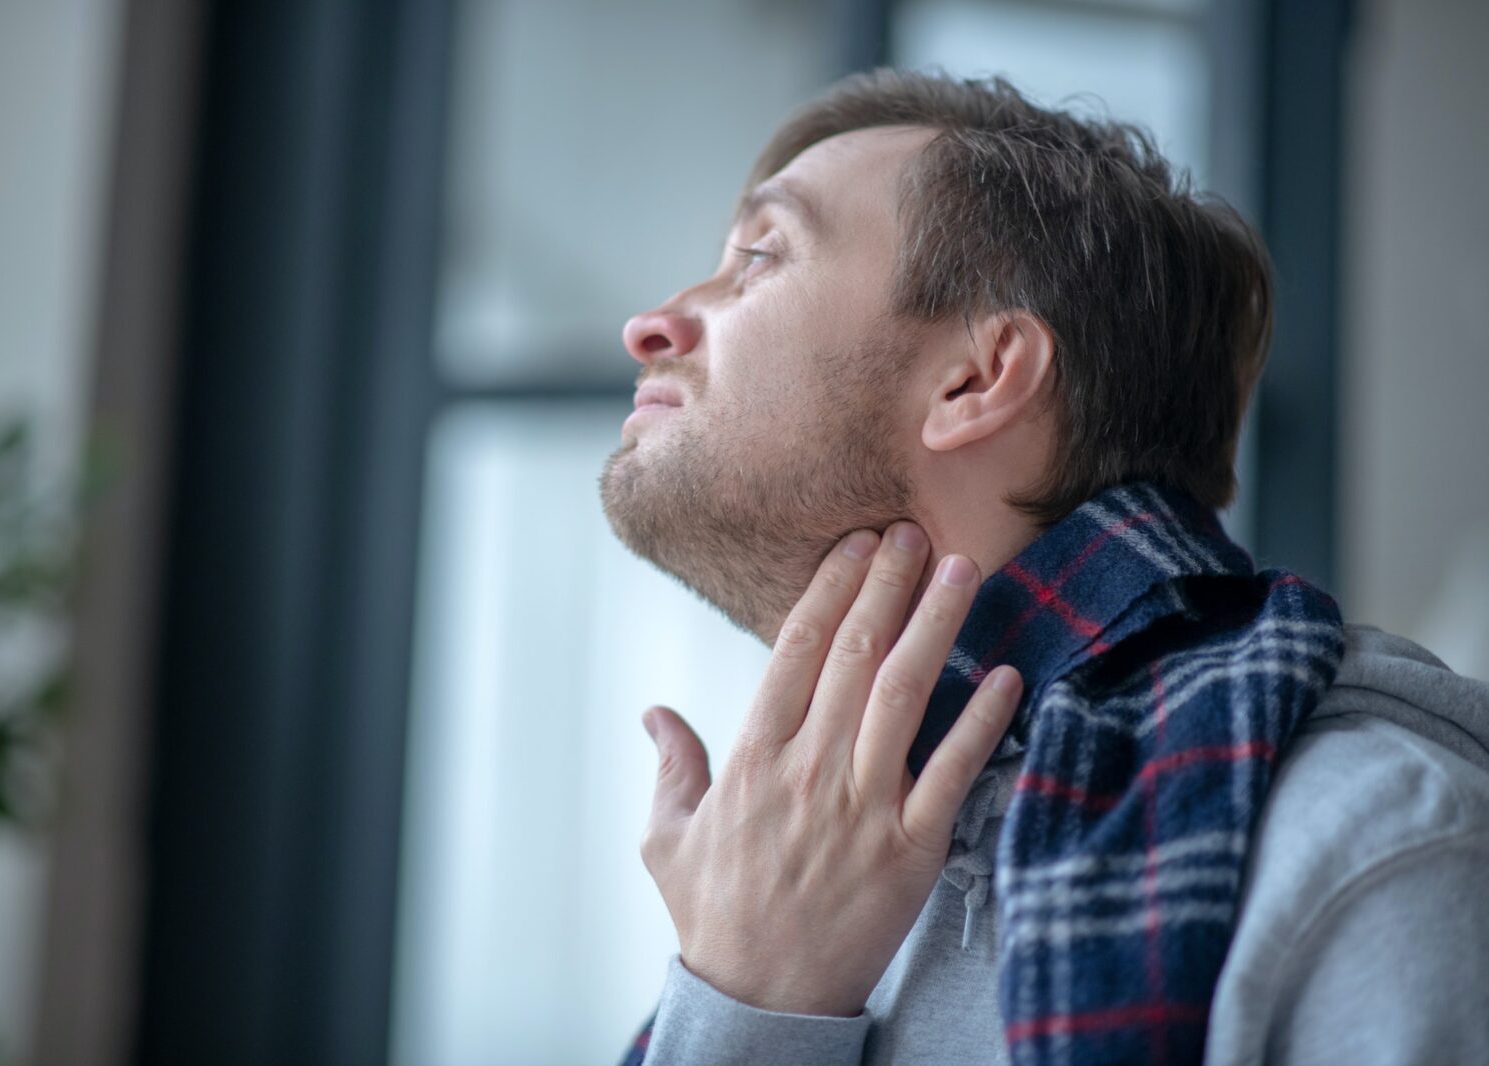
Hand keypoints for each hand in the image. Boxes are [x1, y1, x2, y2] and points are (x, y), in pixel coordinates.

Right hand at [639, 521, 1022, 1017]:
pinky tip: (1007, 675)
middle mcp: (808, 771)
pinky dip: (982, 722)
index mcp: (752, 759)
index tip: (855, 543)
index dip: (829, 589)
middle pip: (855, 656)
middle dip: (886, 584)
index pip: (795, 651)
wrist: (761, 1000)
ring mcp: (862, 808)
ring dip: (936, 626)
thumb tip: (654, 713)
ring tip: (961, 570)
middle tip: (913, 530)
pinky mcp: (911, 851)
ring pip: (905, 695)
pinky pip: (953, 773)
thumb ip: (671, 767)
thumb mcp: (667, 839)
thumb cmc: (715, 916)